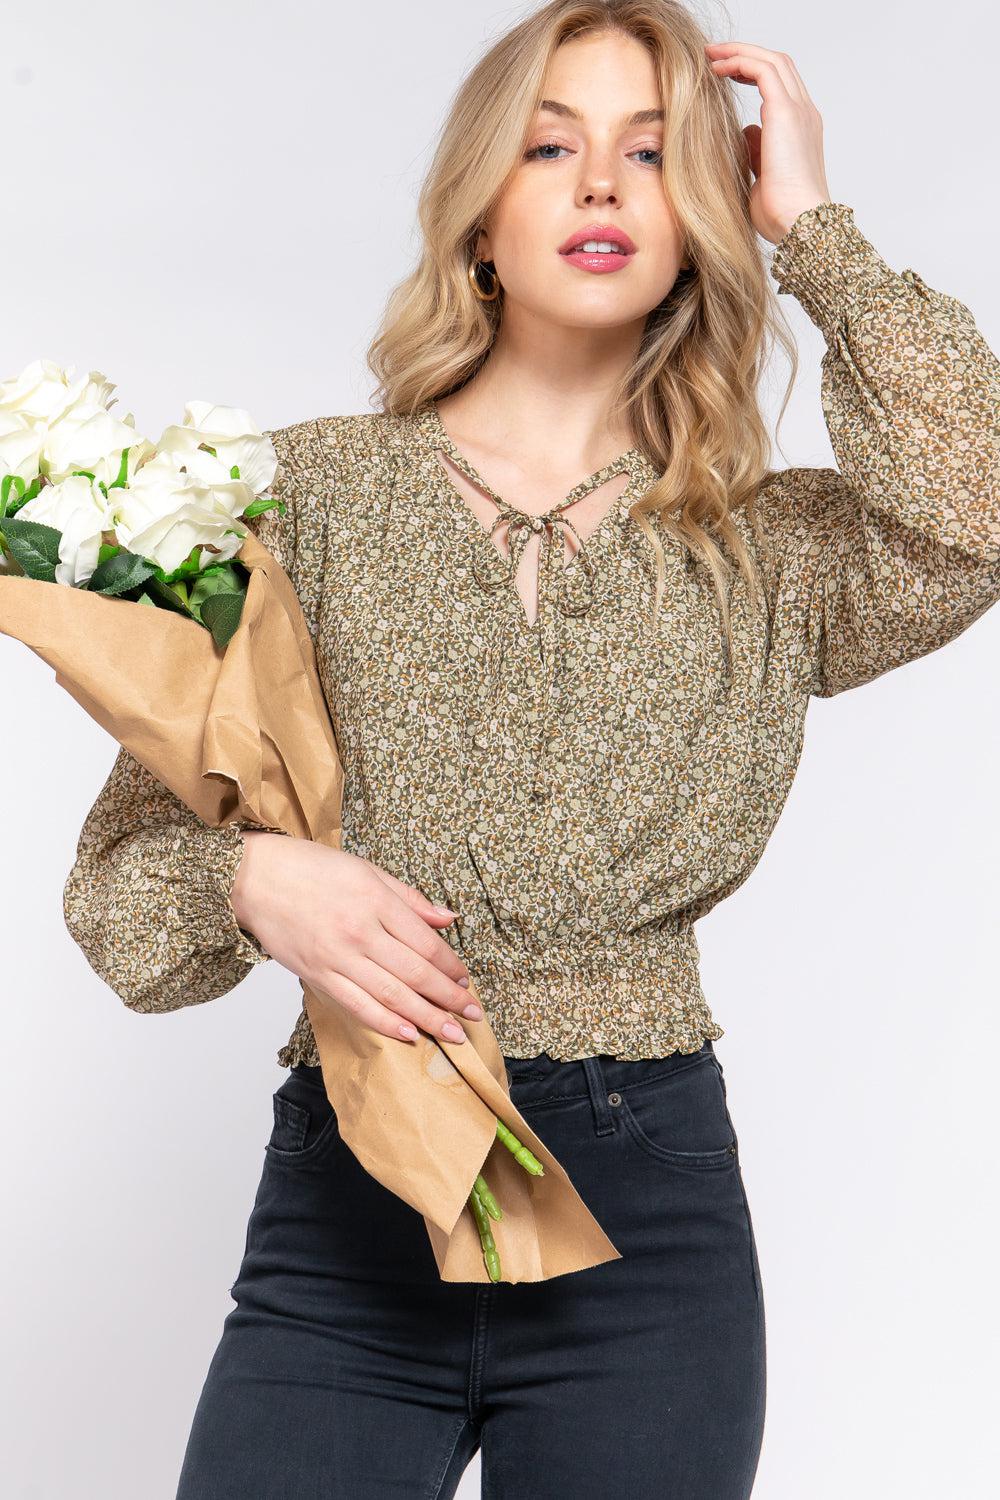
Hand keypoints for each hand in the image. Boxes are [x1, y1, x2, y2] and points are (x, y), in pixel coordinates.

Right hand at [230, 832, 480, 1045]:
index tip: (466, 981)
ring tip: (452, 1034)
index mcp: (376, 900)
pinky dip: (384, 1022)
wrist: (255, 878)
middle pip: (415, 973)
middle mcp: (360, 931)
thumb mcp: (368, 871)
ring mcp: (337, 956)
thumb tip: (447, 918)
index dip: (450, 966)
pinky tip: (408, 1034)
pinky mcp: (317, 974)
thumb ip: (409, 899)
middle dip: (449, 998)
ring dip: (426, 1018)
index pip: (425, 942)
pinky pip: (357, 1005)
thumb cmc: (311, 869)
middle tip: (473, 1016)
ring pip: (391, 995)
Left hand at [704, 40, 831, 244]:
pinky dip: (740, 62)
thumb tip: (746, 133)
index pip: (781, 84)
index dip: (753, 72)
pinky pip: (764, 70)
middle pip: (778, 64)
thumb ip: (756, 151)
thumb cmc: (781, 214)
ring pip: (772, 60)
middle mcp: (804, 114)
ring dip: (740, 52)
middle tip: (714, 56)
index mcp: (801, 129)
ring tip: (712, 55)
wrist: (798, 224)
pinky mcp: (786, 112)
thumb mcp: (762, 177)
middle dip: (745, 54)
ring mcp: (799, 111)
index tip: (725, 73)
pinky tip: (718, 68)